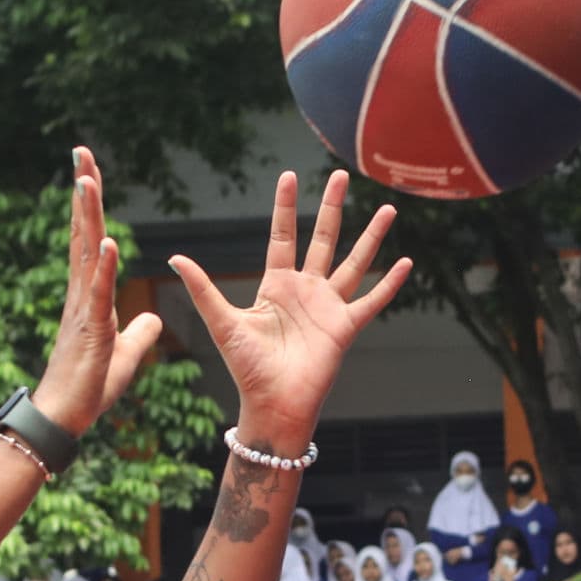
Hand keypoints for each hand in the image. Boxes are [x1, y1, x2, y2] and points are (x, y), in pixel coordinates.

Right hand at [30, 150, 170, 436]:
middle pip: (84, 231)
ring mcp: (84, 308)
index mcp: (90, 295)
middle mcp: (82, 293)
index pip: (90, 239)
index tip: (88, 171)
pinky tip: (110, 240)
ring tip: (87, 180)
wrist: (64, 417)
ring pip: (87, 252)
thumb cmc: (89, 387)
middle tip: (82, 152)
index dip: (90, 205)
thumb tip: (153, 318)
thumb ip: (138, 332)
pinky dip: (105, 266)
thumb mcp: (125, 354)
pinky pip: (100, 292)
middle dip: (84, 191)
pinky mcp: (92, 329)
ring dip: (88, 215)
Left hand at [168, 168, 410, 453]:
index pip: (283, 236)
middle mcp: (306, 290)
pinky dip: (390, 284)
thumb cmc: (247, 369)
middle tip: (341, 176)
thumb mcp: (223, 322)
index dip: (286, 207)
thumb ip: (203, 289)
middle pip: (323, 238)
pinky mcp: (346, 327)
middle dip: (332, 207)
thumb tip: (174, 257)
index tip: (289, 177)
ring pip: (355, 263)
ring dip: (371, 237)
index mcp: (277, 285)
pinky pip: (372, 301)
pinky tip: (407, 263)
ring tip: (389, 210)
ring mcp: (329, 307)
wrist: (273, 404)